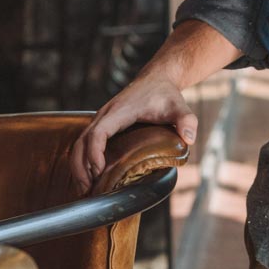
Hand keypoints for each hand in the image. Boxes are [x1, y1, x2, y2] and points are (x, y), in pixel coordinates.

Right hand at [69, 74, 197, 195]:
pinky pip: (85, 142)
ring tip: (84, 189)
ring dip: (78, 165)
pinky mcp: (103, 124)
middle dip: (80, 166)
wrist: (157, 79)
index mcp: (119, 111)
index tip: (99, 171)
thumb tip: (190, 139)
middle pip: (81, 141)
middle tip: (87, 190)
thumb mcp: (179, 107)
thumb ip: (187, 120)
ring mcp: (101, 119)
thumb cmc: (166, 94)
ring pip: (79, 142)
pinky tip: (89, 175)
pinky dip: (82, 159)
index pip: (98, 133)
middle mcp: (105, 114)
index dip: (94, 153)